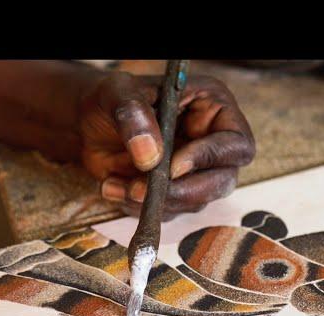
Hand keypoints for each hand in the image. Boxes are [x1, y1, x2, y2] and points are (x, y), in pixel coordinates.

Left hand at [79, 72, 254, 219]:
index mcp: (213, 109)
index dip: (209, 158)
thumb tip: (151, 156)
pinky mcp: (174, 192)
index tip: (172, 166)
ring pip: (194, 202)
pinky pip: (168, 213)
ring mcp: (195, 172)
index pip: (235, 143)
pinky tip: (113, 186)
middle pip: (223, 181)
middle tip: (145, 189)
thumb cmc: (110, 100)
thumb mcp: (117, 94)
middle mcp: (211, 142)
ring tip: (118, 183)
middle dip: (184, 191)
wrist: (88, 123)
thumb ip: (134, 117)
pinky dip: (138, 207)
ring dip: (156, 202)